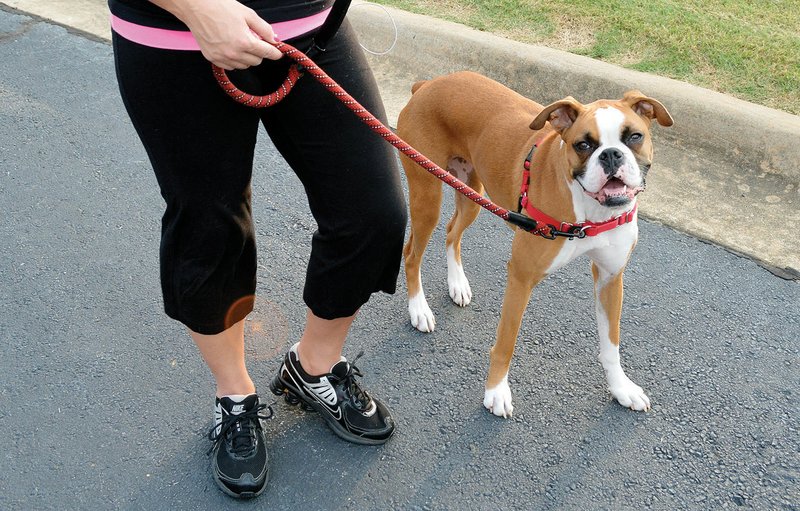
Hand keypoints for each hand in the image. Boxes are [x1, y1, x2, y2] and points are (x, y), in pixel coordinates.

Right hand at [152, 0, 282, 68]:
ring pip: (244, 66)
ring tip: (241, 43)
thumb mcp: (247, 14)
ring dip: (247, 57)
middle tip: (255, 41)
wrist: (196, 7)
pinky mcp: (212, 58)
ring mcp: (222, 57)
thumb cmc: (221, 7)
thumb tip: (274, 40)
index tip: (278, 53)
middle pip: (256, 61)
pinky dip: (235, 60)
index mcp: (244, 41)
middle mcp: (233, 53)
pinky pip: (231, 66)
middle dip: (259, 52)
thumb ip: (264, 28)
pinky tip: (231, 48)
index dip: (275, 53)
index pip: (266, 53)